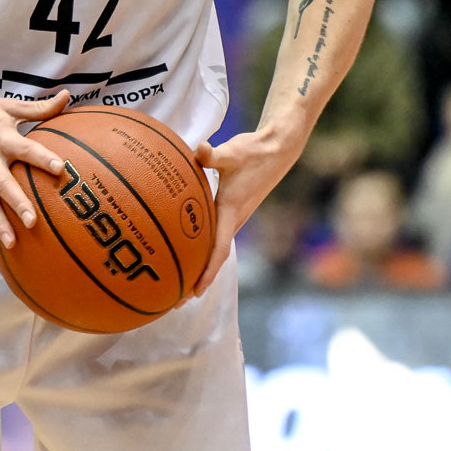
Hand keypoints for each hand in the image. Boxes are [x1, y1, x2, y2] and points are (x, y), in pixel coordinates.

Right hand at [0, 90, 69, 256]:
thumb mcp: (7, 106)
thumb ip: (39, 108)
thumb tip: (67, 97)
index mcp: (2, 137)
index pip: (26, 149)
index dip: (43, 158)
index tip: (60, 169)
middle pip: (4, 183)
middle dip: (18, 202)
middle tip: (32, 221)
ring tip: (11, 243)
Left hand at [189, 120, 305, 298]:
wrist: (277, 149)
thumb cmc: (254, 151)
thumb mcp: (233, 152)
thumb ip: (213, 154)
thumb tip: (200, 149)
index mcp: (231, 211)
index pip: (218, 250)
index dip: (206, 273)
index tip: (193, 293)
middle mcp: (234, 220)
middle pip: (213, 258)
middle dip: (195, 280)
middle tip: (173, 301)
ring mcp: (235, 217)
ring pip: (214, 249)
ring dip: (198, 266)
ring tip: (176, 283)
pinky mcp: (233, 209)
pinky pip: (215, 235)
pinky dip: (201, 246)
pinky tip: (183, 245)